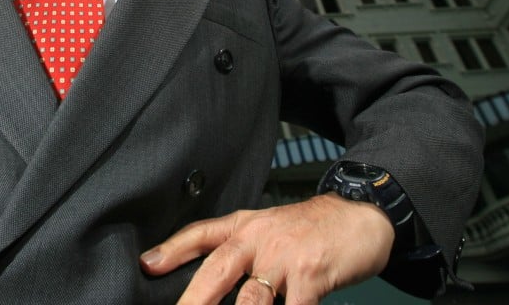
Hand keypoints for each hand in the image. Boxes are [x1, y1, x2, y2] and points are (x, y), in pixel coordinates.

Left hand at [139, 194, 393, 304]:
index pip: (201, 234)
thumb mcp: (269, 228)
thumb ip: (241, 248)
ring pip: (251, 299)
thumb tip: (211, 280)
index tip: (148, 264)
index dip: (172, 248)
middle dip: (195, 299)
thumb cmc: (311, 230)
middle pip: (218, 270)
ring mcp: (284, 257)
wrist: (361, 213)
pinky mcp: (311, 274)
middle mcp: (259, 239)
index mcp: (245, 227)